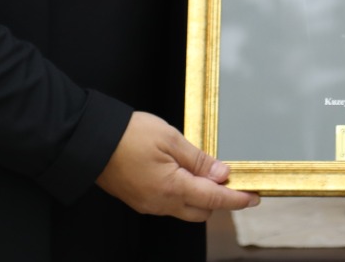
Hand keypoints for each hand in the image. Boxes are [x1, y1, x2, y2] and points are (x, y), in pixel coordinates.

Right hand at [95, 110, 259, 220]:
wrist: (90, 140)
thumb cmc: (129, 135)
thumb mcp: (170, 139)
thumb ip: (198, 159)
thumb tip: (220, 173)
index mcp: (172, 188)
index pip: (214, 199)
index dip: (237, 199)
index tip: (254, 197)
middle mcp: (160, 203)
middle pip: (202, 210)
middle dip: (219, 198)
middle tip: (228, 177)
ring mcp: (148, 204)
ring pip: (185, 209)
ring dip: (199, 196)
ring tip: (204, 171)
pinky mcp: (139, 200)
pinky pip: (168, 203)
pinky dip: (182, 193)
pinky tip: (182, 173)